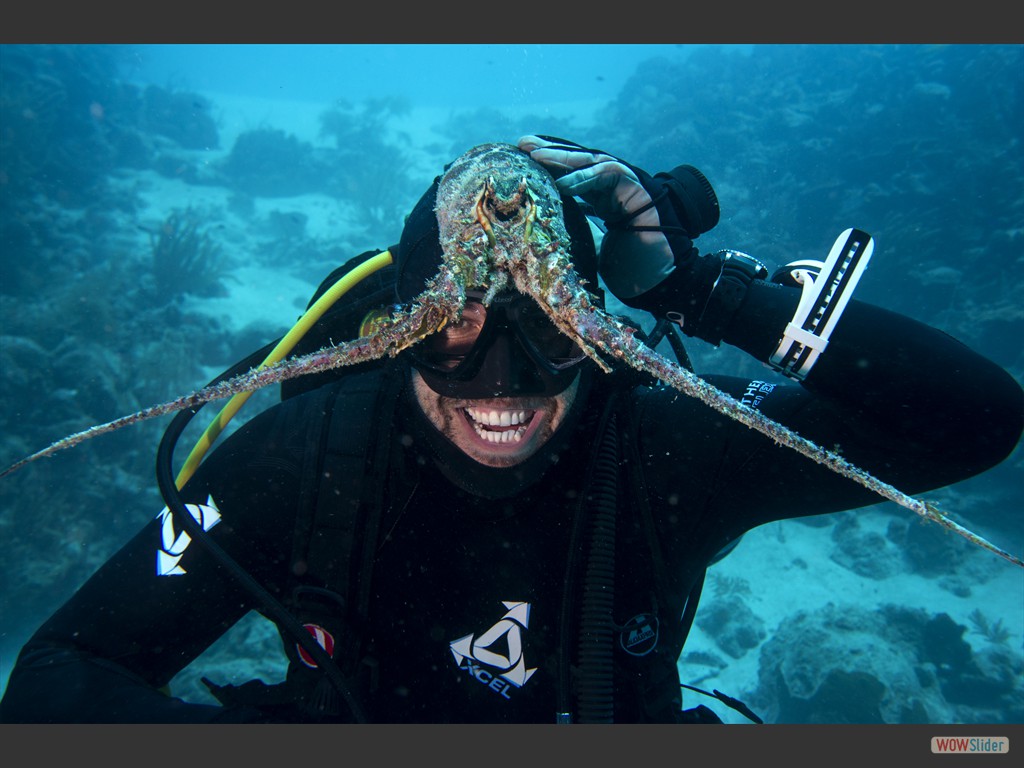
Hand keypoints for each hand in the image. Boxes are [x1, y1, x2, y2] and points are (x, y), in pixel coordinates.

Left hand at [518, 135, 717, 301]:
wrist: (661, 281)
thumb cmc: (630, 269)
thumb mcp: (591, 248)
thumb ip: (575, 233)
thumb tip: (544, 231)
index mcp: (604, 200)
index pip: (574, 176)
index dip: (550, 167)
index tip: (522, 160)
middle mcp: (615, 188)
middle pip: (580, 162)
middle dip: (551, 152)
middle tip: (523, 143)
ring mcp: (629, 185)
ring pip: (593, 162)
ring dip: (564, 158)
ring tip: (537, 157)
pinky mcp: (640, 189)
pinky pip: (609, 176)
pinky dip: (586, 179)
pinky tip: (563, 184)